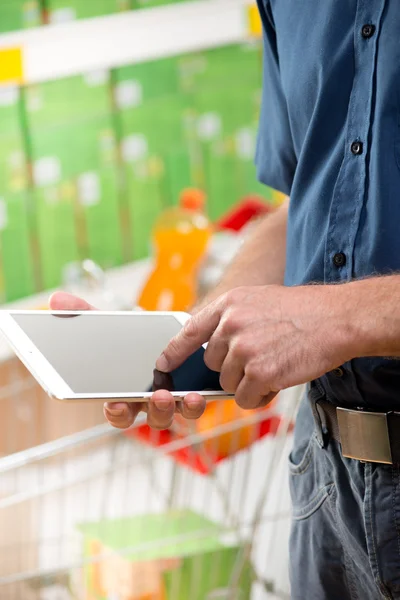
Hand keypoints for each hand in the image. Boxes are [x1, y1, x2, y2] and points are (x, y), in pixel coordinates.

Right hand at [48, 292, 205, 429]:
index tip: (116, 404)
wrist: (167, 333)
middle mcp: (147, 403)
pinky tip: (199, 393)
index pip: (117, 412)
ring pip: (174, 415)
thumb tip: (57, 300)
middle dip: (154, 410)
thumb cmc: (131, 339)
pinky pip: (193, 406)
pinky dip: (196, 403)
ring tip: (182, 394)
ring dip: (178, 408)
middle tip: (157, 396)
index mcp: (124, 392)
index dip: (116, 411)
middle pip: (150, 418)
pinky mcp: (192, 393)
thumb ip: (84, 315)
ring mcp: (171, 401)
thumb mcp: (108, 325)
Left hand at [157, 285, 354, 408]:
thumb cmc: (301, 312)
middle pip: (212, 364)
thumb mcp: (257, 301)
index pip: (189, 331)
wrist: (336, 318)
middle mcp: (230, 325)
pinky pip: (244, 398)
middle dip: (232, 368)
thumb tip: (212, 349)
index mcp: (228, 304)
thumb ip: (231, 321)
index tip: (162, 364)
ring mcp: (243, 349)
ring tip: (275, 364)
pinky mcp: (259, 373)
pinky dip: (260, 396)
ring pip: (228, 383)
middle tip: (262, 358)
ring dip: (248, 382)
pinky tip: (279, 378)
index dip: (173, 351)